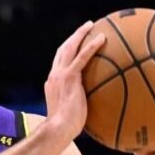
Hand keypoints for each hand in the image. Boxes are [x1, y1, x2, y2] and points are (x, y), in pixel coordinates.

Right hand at [43, 20, 106, 140]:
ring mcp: (60, 75)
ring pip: (69, 47)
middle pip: (62, 49)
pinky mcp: (69, 77)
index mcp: (53, 83)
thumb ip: (77, 104)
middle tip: (86, 28)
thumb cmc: (66, 128)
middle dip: (73, 37)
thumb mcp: (70, 112)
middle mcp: (54, 75)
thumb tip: (92, 108)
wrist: (58, 128)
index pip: (59, 62)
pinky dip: (91, 45)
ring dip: (80, 34)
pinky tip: (102, 38)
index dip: (67, 51)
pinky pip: (82, 56)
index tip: (77, 44)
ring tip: (92, 26)